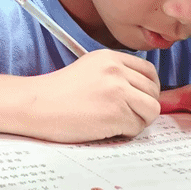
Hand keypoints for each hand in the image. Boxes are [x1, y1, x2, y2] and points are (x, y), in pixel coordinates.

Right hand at [23, 50, 160, 141]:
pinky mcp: (116, 113)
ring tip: (116, 122)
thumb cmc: (58, 92)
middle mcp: (116, 70)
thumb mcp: (89, 69)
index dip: (148, 88)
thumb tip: (145, 91)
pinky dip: (125, 132)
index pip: (149, 71)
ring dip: (138, 120)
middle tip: (124, 114)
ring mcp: (117, 91)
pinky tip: (105, 128)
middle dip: (143, 106)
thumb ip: (116, 73)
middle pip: (153, 92)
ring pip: (151, 110)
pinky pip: (136, 127)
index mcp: (110, 57)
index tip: (139, 98)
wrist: (37, 104)